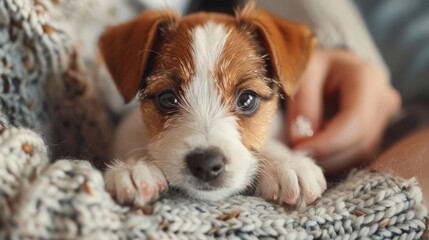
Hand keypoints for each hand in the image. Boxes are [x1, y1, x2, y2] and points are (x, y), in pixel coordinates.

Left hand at [287, 49, 400, 175]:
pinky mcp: (377, 132)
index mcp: (366, 78)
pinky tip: (315, 149)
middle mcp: (383, 99)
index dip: (327, 143)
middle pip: (360, 142)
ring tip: (303, 149)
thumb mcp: (300, 75)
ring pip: (360, 153)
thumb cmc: (310, 66)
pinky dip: (333, 158)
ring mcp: (384, 117)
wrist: (324, 67)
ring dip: (328, 159)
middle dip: (326, 154)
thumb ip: (303, 104)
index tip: (298, 149)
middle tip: (295, 154)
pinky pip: (357, 154)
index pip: (355, 122)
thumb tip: (301, 139)